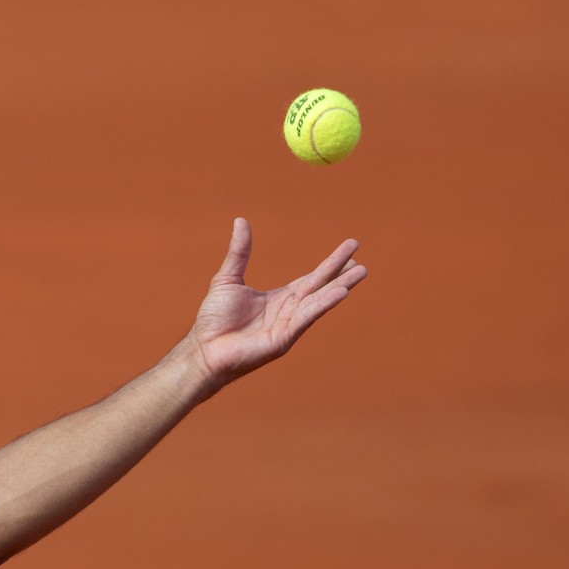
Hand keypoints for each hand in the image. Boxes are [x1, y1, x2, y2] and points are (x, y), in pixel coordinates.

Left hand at [188, 218, 366, 389]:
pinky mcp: (284, 339)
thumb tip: (241, 220)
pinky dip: (323, 304)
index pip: (312, 278)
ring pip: (319, 301)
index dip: (331, 264)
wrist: (205, 348)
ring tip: (360, 273)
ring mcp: (289, 325)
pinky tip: (340, 292)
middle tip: (364, 262)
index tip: (351, 248)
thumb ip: (239, 251)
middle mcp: (289, 311)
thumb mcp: (228, 278)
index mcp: (280, 298)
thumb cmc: (214, 318)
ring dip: (340, 287)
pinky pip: (306, 317)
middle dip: (341, 274)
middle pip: (321, 288)